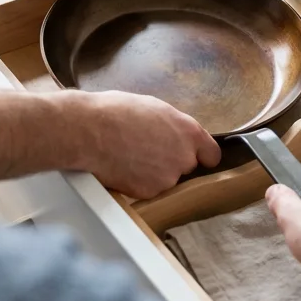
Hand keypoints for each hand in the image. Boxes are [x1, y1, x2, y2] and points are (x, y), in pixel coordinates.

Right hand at [59, 90, 221, 198]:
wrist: (88, 131)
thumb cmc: (115, 112)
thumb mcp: (154, 108)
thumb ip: (173, 126)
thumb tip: (176, 134)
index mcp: (188, 132)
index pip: (212, 154)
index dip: (202, 155)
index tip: (196, 157)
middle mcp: (183, 157)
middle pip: (187, 167)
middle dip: (172, 162)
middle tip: (148, 150)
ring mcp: (166, 178)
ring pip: (166, 180)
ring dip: (153, 173)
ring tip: (130, 156)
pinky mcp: (148, 193)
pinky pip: (148, 190)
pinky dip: (138, 183)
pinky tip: (123, 167)